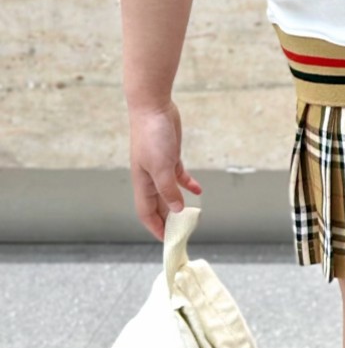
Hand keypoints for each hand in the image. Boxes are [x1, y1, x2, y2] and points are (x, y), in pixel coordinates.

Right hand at [128, 100, 201, 240]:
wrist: (152, 107)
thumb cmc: (152, 136)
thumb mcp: (162, 167)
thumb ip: (168, 190)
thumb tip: (177, 210)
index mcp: (142, 183)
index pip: (146, 213)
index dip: (155, 228)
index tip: (167, 240)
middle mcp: (149, 178)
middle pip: (159, 205)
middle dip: (169, 220)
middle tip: (183, 233)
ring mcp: (159, 167)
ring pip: (169, 192)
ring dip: (178, 204)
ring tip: (191, 217)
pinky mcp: (170, 156)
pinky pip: (178, 176)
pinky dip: (187, 184)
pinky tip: (198, 191)